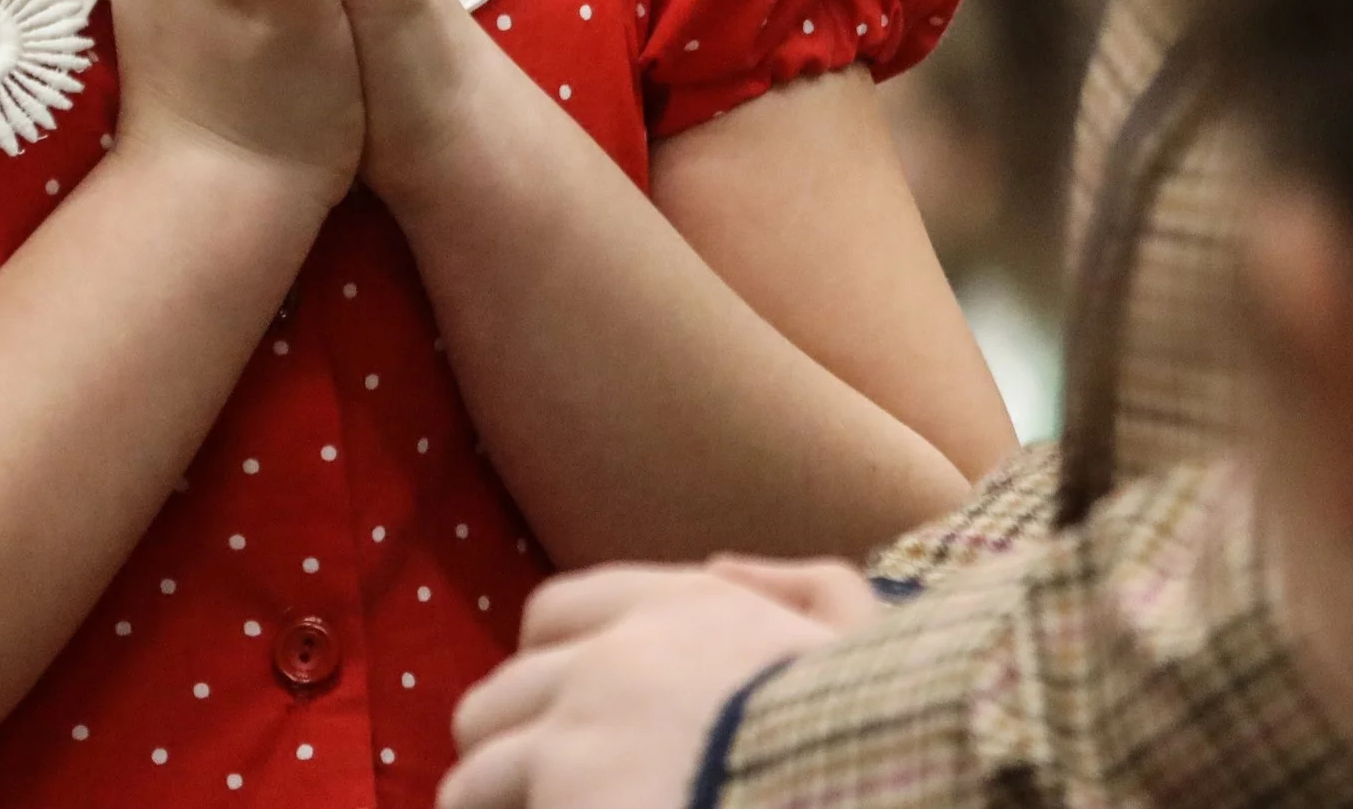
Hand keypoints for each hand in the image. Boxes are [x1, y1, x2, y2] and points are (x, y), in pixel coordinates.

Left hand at [443, 560, 880, 808]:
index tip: (557, 719)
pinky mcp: (562, 792)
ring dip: (488, 806)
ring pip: (476, 766)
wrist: (862, 785)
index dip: (550, 670)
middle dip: (505, 746)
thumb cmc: (877, 732)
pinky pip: (480, 807)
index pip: (559, 615)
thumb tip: (717, 567)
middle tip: (528, 797)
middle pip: (499, 693)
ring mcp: (579, 728)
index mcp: (684, 611)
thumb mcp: (864, 637)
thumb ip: (806, 589)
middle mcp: (616, 656)